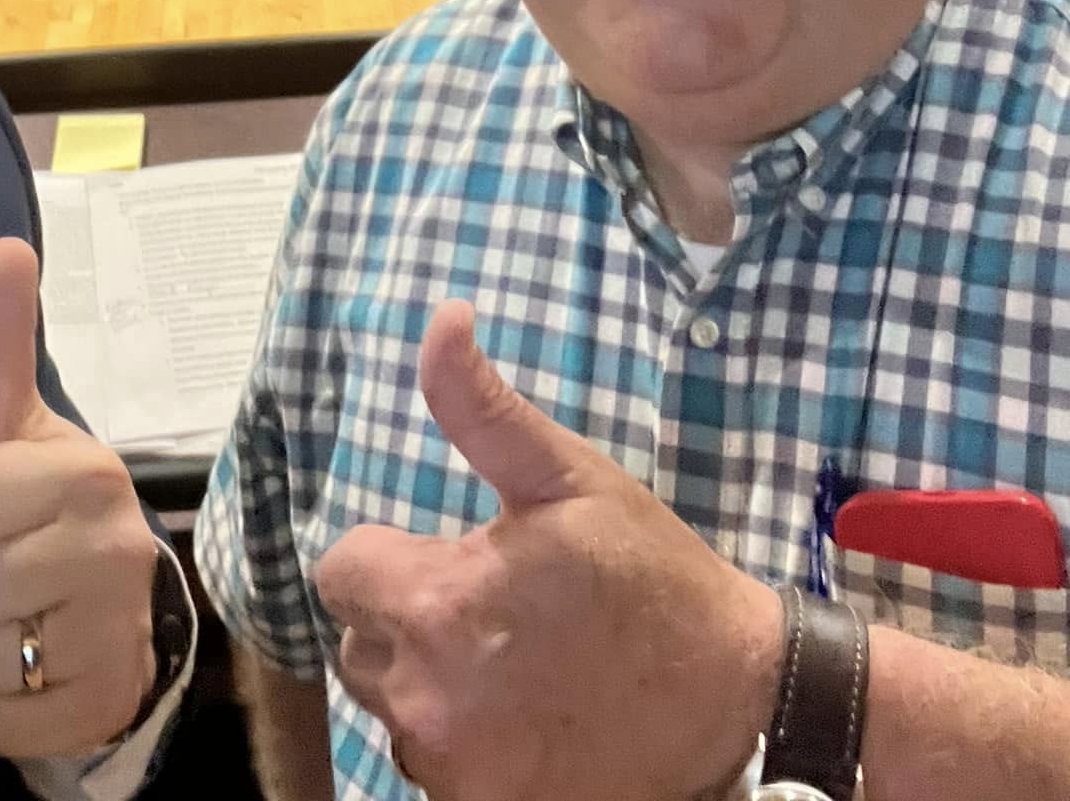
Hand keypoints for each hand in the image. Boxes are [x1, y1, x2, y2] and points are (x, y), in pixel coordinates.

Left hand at [0, 239, 158, 762]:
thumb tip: (4, 245)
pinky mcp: (105, 705)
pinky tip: (35, 674)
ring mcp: (119, 632)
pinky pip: (2, 720)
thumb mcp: (12, 429)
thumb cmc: (41, 511)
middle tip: (9, 571)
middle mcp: (115, 547)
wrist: (110, 616)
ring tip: (22, 621)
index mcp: (88, 471)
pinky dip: (3, 709)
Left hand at [315, 303, 782, 800]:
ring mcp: (451, 765)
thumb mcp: (567, 477)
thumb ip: (482, 407)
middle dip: (408, 614)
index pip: (340, 570)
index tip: (452, 555)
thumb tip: (443, 319)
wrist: (734, 695)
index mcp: (437, 603)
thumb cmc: (647, 576)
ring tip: (511, 658)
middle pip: (359, 640)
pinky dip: (461, 735)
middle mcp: (425, 696)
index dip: (392, 554)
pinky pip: (431, 759)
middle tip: (493, 603)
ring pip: (391, 703)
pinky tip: (521, 711)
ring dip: (429, 678)